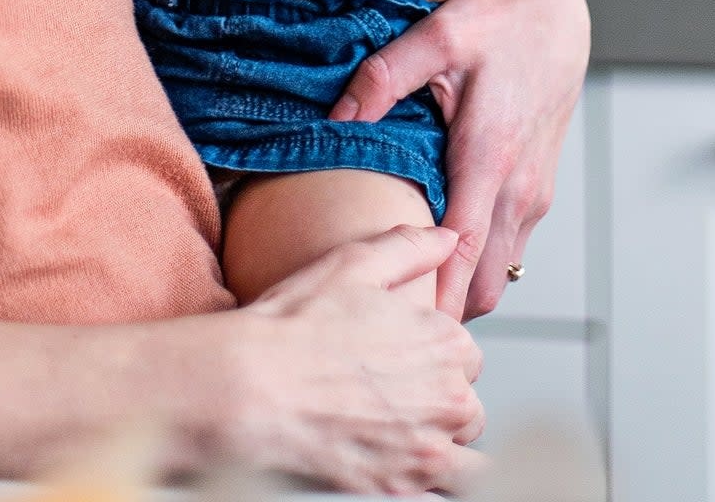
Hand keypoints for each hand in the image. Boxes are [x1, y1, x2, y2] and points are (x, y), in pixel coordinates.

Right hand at [229, 226, 485, 494]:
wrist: (249, 390)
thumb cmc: (293, 328)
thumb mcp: (352, 265)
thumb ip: (409, 249)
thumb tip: (449, 238)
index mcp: (443, 339)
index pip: (465, 354)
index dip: (433, 356)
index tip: (401, 360)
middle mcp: (448, 393)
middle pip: (465, 401)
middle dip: (437, 399)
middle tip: (390, 397)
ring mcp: (430, 445)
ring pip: (462, 446)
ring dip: (440, 440)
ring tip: (397, 434)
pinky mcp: (406, 485)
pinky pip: (455, 492)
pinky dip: (443, 483)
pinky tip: (412, 470)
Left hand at [329, 0, 589, 319]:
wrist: (560, 9)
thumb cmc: (500, 18)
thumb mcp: (437, 34)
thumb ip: (383, 78)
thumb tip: (335, 120)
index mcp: (491, 157)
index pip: (462, 255)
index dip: (433, 302)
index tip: (397, 332)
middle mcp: (520, 187)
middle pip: (486, 284)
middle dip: (445, 307)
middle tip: (387, 310)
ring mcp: (534, 192)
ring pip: (502, 270)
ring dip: (465, 286)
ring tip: (407, 285)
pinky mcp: (539, 187)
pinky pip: (510, 246)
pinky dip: (480, 261)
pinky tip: (439, 244)